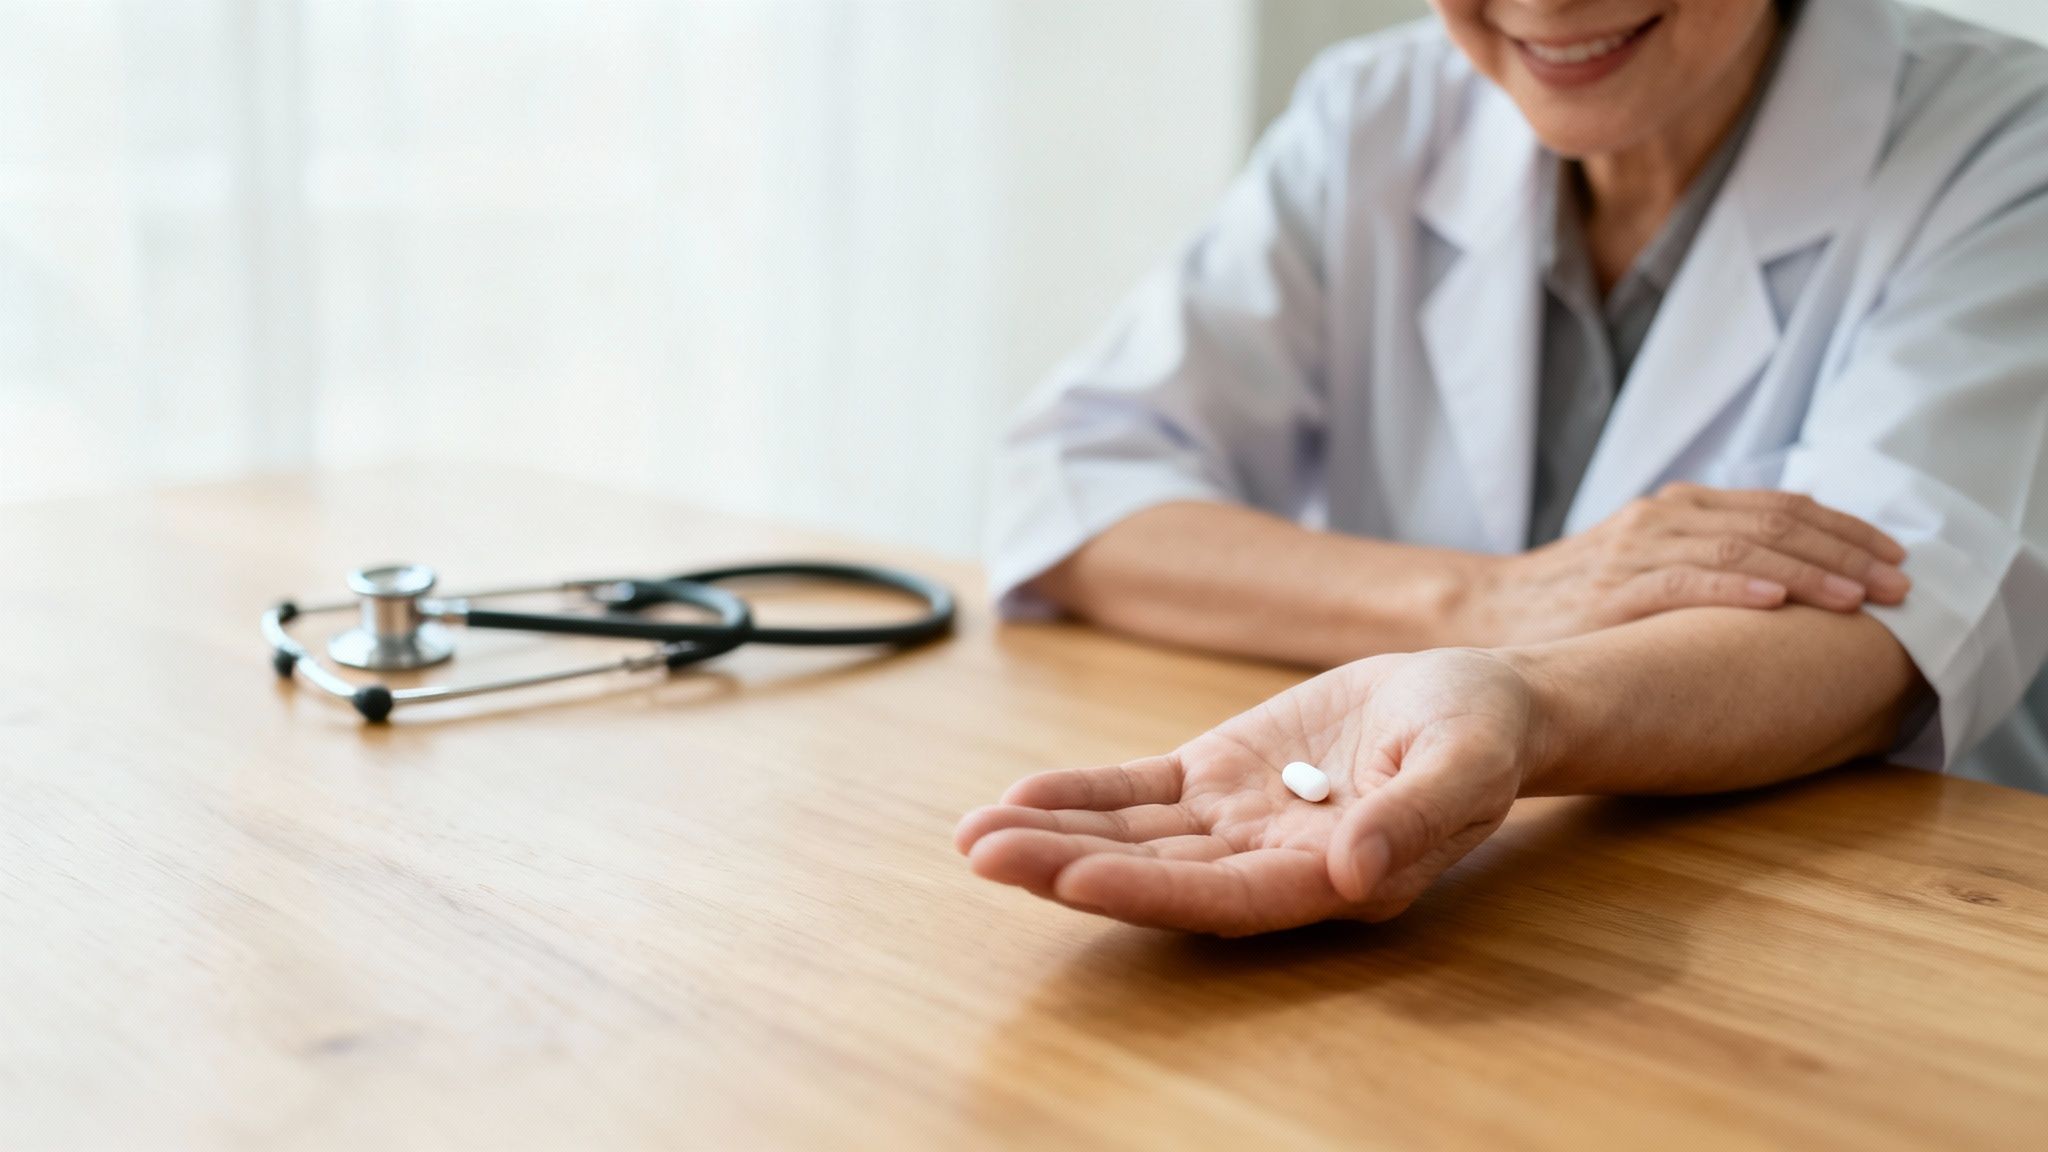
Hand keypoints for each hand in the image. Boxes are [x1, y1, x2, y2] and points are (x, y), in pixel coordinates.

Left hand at [954, 649, 1535, 934]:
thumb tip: (1353, 869)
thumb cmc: (1481, 733)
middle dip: (1066, 868)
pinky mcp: (1217, 777)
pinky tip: (1019, 796)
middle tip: (983, 854)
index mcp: (1333, 880)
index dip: (1149, 894)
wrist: (1474, 700)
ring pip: (1131, 839)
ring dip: (1053, 837)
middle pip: (1155, 877)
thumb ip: (1415, 818)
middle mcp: (1270, 863)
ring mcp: (1236, 821)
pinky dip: (1082, 795)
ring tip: (973, 836)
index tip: (1074, 881)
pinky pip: (1138, 793)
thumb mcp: (1468, 761)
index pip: (1226, 899)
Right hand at [1473, 484, 1910, 645]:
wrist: (1488, 608)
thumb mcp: (1647, 562)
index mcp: (1678, 506)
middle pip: (1774, 523)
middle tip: (1898, 585)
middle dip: (1845, 553)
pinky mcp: (1611, 591)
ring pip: (1740, 548)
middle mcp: (1663, 517)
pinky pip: (1683, 581)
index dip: (1845, 530)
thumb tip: (1796, 581)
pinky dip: (1734, 585)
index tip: (1895, 559)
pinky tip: (1775, 599)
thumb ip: (1708, 557)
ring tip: (1858, 597)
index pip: (1780, 507)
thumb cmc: (1575, 597)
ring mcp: (1635, 551)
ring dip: (1809, 572)